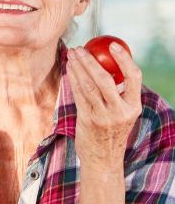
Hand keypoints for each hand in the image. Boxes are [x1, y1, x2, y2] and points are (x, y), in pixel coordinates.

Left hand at [66, 44, 141, 168]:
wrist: (103, 158)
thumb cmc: (111, 130)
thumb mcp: (122, 113)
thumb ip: (118, 94)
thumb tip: (108, 65)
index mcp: (133, 106)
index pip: (133, 77)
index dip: (124, 59)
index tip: (114, 44)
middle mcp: (120, 111)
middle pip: (105, 79)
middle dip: (91, 61)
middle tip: (81, 48)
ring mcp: (102, 116)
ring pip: (88, 85)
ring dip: (78, 67)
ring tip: (72, 54)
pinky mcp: (87, 119)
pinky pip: (78, 95)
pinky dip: (73, 79)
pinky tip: (69, 69)